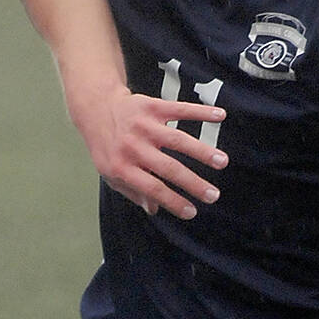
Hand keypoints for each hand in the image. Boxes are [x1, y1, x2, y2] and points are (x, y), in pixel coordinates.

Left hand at [83, 90, 228, 220]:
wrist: (96, 108)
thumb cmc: (107, 147)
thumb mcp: (111, 174)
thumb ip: (132, 192)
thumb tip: (155, 209)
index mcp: (121, 167)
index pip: (151, 188)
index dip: (172, 201)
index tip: (192, 212)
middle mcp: (132, 147)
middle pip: (168, 167)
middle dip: (193, 183)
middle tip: (213, 195)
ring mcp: (143, 125)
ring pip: (177, 140)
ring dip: (202, 151)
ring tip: (222, 162)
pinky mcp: (152, 106)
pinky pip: (180, 109)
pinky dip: (201, 112)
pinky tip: (220, 116)